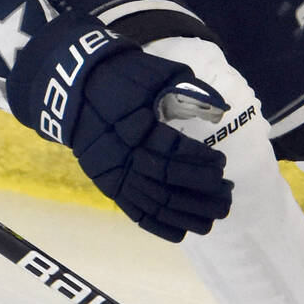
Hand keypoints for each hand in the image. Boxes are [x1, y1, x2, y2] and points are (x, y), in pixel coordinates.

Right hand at [58, 41, 234, 242]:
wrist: (76, 86)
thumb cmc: (123, 75)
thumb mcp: (158, 72)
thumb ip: (190, 90)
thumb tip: (222, 108)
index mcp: (136, 126)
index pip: (175, 152)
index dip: (202, 161)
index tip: (221, 162)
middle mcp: (124, 155)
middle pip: (168, 183)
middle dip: (203, 192)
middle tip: (227, 194)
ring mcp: (114, 173)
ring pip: (154, 203)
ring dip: (188, 215)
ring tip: (214, 217)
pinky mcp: (107, 184)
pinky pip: (134, 213)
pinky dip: (159, 227)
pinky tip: (183, 232)